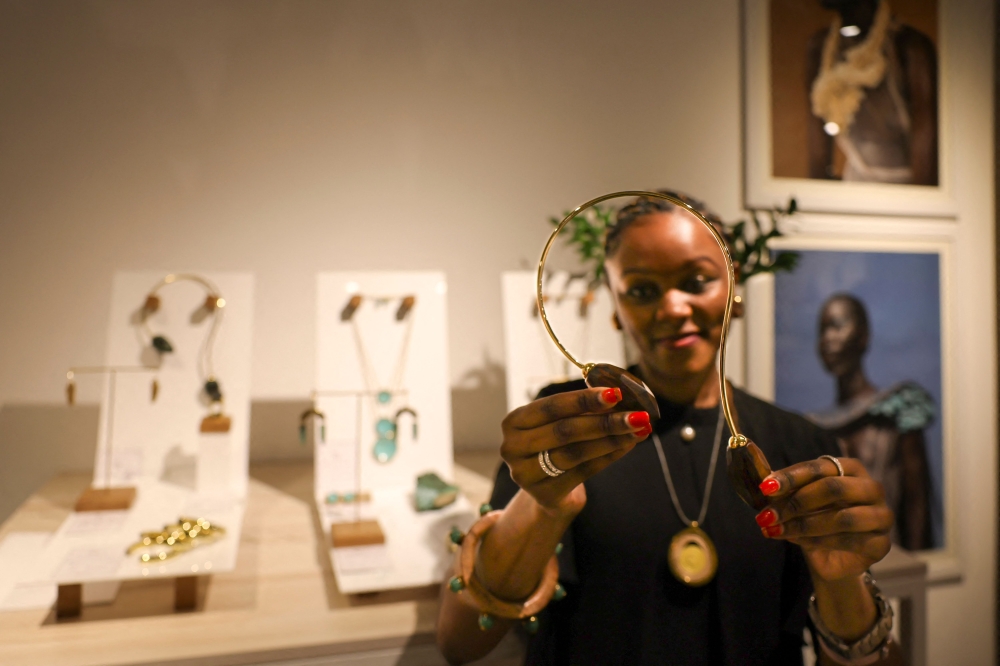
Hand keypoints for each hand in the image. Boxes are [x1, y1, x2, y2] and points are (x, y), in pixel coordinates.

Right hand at [500, 387, 650, 513]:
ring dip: (611, 440)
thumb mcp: (560, 422)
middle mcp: (512, 448)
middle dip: (605, 421)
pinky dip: (608, 457)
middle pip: (564, 431)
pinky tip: (627, 446)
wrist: (548, 488)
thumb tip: (619, 395)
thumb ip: (582, 409)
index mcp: (513, 422)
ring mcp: (524, 474)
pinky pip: (583, 473)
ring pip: (575, 453)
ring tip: (638, 430)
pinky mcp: (543, 495)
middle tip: (637, 415)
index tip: (615, 393)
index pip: (552, 407)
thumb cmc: (556, 444)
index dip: (584, 399)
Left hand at [754, 457, 892, 581]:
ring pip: (842, 518)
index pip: (819, 467)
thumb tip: (756, 475)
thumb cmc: (813, 517)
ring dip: (803, 525)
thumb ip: (780, 486)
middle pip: (834, 488)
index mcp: (850, 468)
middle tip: (768, 515)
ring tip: (776, 530)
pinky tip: (797, 541)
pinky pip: (848, 542)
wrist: (831, 556)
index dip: (791, 476)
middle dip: (796, 502)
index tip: (765, 487)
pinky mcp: (882, 545)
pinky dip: (817, 542)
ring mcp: (882, 516)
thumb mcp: (794, 499)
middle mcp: (871, 488)